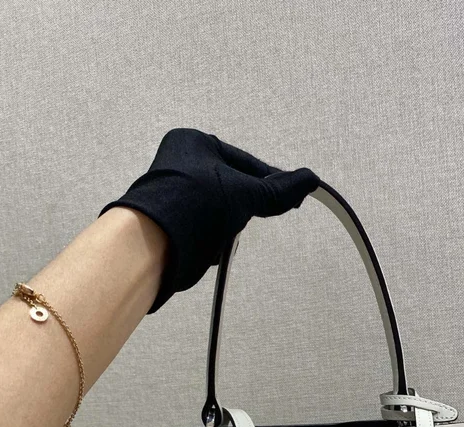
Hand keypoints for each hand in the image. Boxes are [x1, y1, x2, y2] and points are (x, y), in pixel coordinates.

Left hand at [98, 129, 319, 312]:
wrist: (153, 242)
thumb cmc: (198, 203)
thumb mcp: (246, 194)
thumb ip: (278, 190)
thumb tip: (311, 179)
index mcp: (193, 142)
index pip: (244, 162)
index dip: (267, 182)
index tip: (287, 200)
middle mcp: (178, 163)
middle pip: (231, 189)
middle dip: (240, 210)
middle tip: (243, 220)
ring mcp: (171, 194)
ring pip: (218, 212)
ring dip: (225, 228)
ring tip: (219, 236)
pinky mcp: (169, 223)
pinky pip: (202, 229)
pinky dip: (210, 240)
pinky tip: (207, 248)